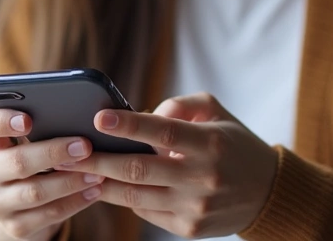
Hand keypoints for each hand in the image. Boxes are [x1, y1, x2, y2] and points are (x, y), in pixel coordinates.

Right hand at [0, 108, 104, 240]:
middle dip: (53, 153)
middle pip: (16, 162)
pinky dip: (74, 202)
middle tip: (84, 146)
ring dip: (70, 181)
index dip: (2, 121)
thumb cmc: (30, 155)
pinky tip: (93, 191)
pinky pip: (48, 214)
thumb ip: (41, 124)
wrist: (18, 204)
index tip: (28, 119)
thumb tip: (78, 113)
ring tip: (97, 172)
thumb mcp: (26, 139)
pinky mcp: (15, 225)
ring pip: (35, 192)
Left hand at [54, 93, 277, 238]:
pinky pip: (146, 212)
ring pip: (135, 196)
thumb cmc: (234, 145)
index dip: (128, 125)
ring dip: (100, 183)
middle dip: (97, 160)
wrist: (267, 194)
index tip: (98, 117)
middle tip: (65, 152)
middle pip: (139, 169)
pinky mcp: (189, 228)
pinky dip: (123, 198)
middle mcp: (201, 177)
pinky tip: (103, 186)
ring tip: (72, 172)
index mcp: (209, 143)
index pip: (163, 131)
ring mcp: (194, 207)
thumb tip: (143, 112)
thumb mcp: (217, 112)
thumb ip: (181, 104)